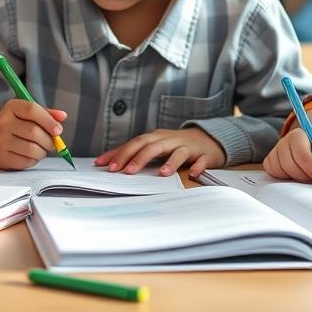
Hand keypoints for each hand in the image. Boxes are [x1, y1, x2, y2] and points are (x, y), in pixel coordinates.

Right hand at [0, 99, 68, 169]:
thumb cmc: (13, 123)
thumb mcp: (26, 113)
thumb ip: (45, 113)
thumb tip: (62, 116)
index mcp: (11, 107)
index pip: (32, 110)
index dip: (49, 121)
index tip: (58, 130)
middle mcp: (2, 123)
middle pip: (34, 132)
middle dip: (49, 140)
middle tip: (52, 143)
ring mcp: (0, 142)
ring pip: (33, 149)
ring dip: (43, 151)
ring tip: (42, 149)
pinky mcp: (1, 158)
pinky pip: (27, 162)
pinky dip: (34, 160)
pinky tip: (31, 155)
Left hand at [96, 128, 225, 178]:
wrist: (206, 139)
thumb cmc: (174, 145)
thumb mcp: (153, 145)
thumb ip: (132, 153)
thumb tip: (106, 162)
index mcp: (155, 138)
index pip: (135, 143)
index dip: (120, 153)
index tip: (105, 165)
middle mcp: (169, 140)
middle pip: (152, 146)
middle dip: (138, 158)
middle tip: (126, 171)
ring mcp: (187, 147)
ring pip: (178, 153)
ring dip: (170, 162)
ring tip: (161, 174)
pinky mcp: (203, 155)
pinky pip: (201, 161)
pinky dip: (197, 167)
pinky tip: (193, 174)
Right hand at [262, 109, 311, 183]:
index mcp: (298, 135)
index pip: (301, 154)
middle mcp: (283, 142)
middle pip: (290, 165)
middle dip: (306, 176)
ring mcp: (274, 152)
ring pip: (281, 171)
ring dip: (297, 178)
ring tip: (308, 175)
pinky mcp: (270, 161)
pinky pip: (274, 174)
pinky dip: (285, 178)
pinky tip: (296, 175)